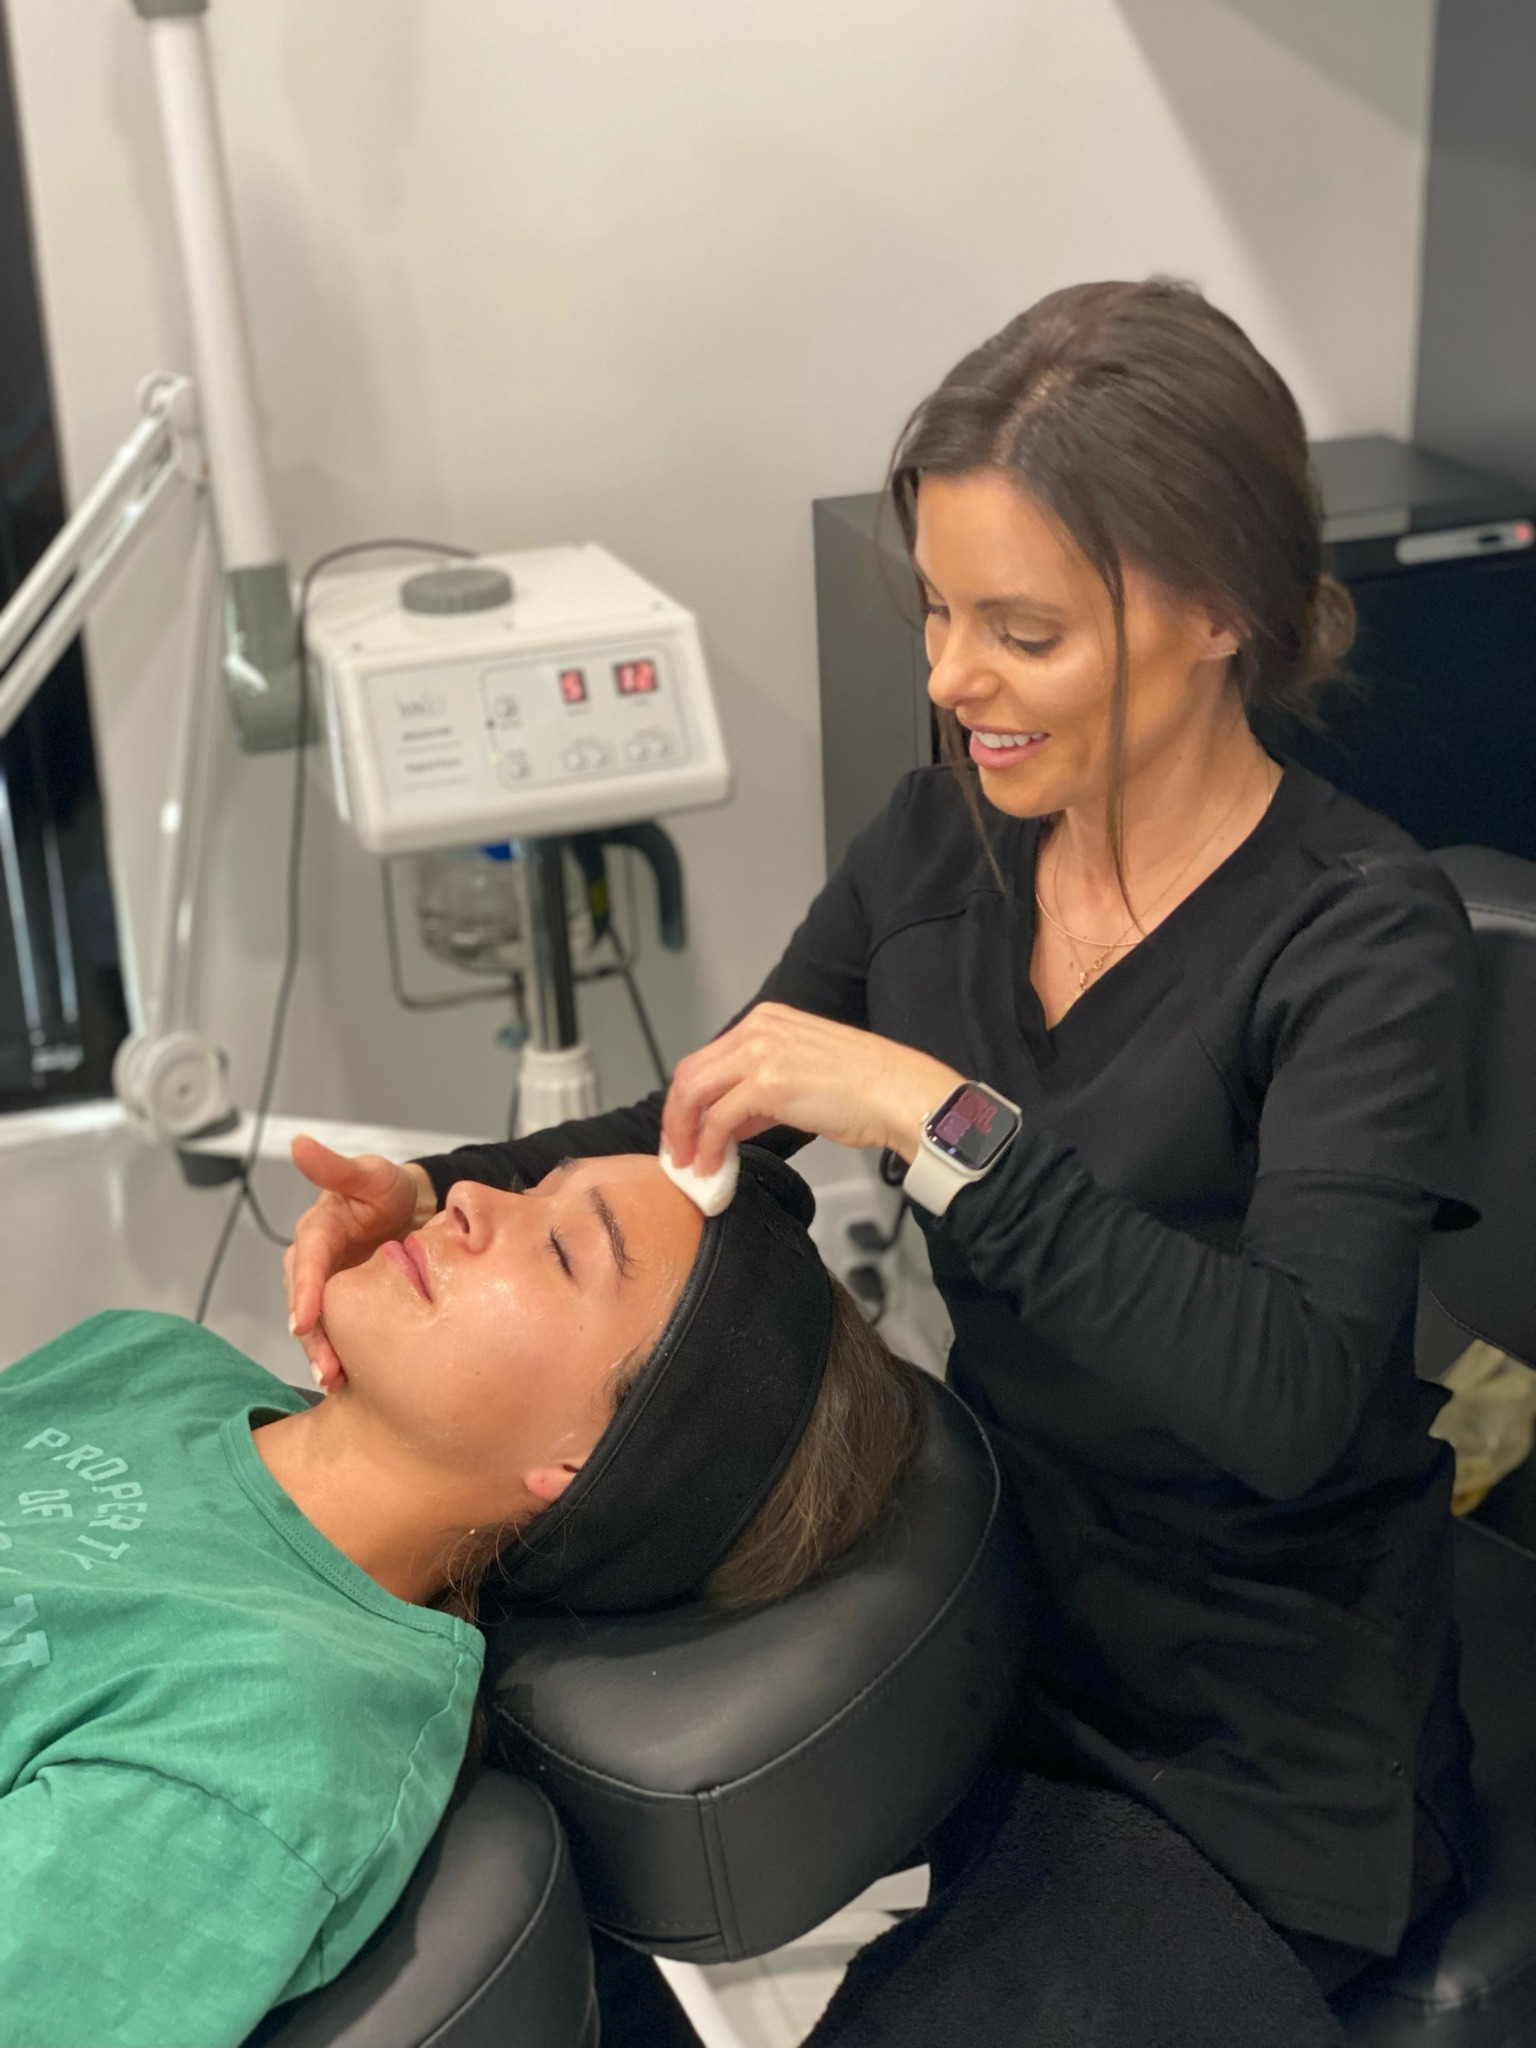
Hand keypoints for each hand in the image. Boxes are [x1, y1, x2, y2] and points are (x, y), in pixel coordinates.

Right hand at [283, 1137, 434, 1387]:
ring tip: (334, 1378)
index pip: (306, 1261)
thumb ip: (336, 1166)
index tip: (302, 1320)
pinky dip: (341, 1354)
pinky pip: (339, 1331)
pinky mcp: (347, 1305)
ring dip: (323, 1351)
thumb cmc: (390, 1189)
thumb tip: (298, 1144)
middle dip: (313, 1335)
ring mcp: (331, 1286)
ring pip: (319, 1322)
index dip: (303, 1291)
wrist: (417, 1210)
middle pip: (306, 1301)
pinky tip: (350, 1380)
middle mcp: (316, 1262)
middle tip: (325, 1366)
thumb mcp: (370, 1174)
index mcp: (318, 1230)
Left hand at [661, 1003, 960, 1175]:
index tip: (686, 1129)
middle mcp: (758, 1029)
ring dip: (685, 1133)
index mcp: (767, 1020)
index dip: (689, 1099)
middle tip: (677, 1150)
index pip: (707, 1057)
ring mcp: (760, 1054)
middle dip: (677, 1117)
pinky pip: (717, 1119)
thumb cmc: (867, 1088)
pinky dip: (708, 1147)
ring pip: (694, 1093)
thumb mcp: (802, 1074)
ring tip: (689, 1163)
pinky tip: (712, 1165)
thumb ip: (761, 1092)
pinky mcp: (767, 1084)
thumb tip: (728, 1122)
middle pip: (691, 1073)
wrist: (900, 1092)